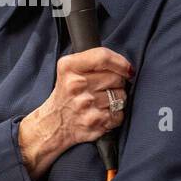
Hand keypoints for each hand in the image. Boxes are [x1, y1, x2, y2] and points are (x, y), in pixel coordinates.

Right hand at [18, 48, 133, 179]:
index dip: (121, 62)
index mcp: (68, 67)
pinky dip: (115, 115)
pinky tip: (102, 113)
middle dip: (117, 82)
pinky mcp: (95, 122)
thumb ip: (93, 61)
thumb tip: (126, 67)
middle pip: (116, 77)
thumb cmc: (67, 94)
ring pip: (121, 96)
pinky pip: (120, 114)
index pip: (103, 57)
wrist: (54, 124)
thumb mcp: (69, 69)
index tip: (127, 69)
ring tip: (102, 101)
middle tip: (105, 88)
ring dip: (117, 99)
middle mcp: (76, 85)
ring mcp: (86, 105)